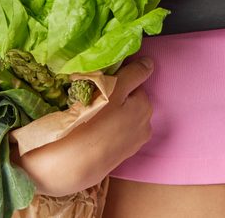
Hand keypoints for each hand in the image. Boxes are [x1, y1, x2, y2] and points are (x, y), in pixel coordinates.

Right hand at [15, 58, 153, 196]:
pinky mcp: (120, 156)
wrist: (74, 162)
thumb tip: (150, 63)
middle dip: (115, 100)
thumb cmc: (94, 119)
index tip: (100, 88)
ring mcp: (133, 144)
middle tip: (93, 102)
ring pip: (121, 119)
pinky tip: (92, 133)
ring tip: (90, 118)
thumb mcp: (114, 88)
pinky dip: (106, 131)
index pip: (133, 85)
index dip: (116, 84)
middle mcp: (145, 126)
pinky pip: (114, 134)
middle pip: (129, 103)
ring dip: (110, 116)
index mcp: (145, 106)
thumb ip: (134, 74)